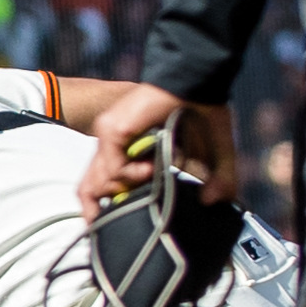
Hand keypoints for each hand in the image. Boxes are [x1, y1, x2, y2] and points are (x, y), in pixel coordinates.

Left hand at [77, 83, 238, 216]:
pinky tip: (151, 167)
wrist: (198, 81)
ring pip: (98, 181)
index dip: (101, 207)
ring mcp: (111, 137)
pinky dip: (132, 174)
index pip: (101, 184)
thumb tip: (214, 202)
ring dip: (126, 189)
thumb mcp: (213, 152)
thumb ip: (218, 178)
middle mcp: (115, 147)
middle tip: (114, 223)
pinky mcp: (114, 131)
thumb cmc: (204, 113)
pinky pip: (114, 167)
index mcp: (129, 153)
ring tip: (151, 178)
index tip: (110, 226)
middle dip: (96, 212)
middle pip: (87, 188)